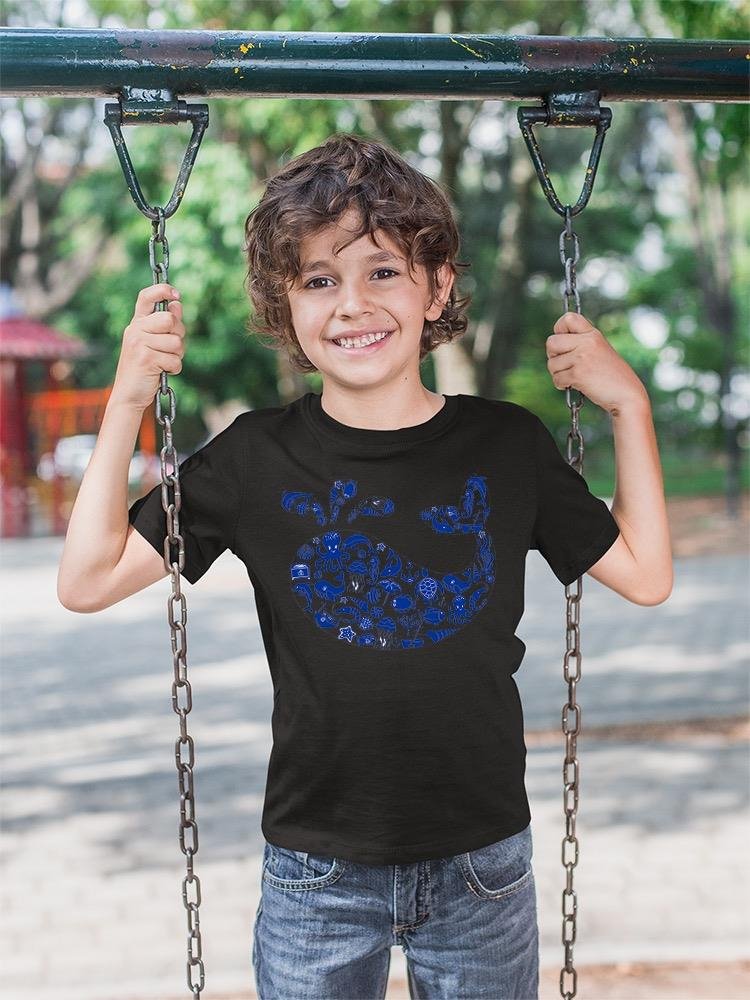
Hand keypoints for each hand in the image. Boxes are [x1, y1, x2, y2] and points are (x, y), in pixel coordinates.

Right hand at [109, 283, 185, 410]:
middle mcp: (135, 330)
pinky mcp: (146, 359)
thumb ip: (164, 325)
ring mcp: (139, 343)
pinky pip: (175, 360)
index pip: (146, 296)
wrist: (128, 395)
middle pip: (170, 319)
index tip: (176, 295)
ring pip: (176, 342)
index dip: (162, 290)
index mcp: (136, 323)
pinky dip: (174, 368)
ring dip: (177, 356)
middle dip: (179, 335)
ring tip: (164, 362)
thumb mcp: (153, 343)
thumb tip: (177, 303)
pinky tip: (162, 372)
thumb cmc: (144, 369)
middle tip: (171, 348)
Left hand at [545, 311, 646, 414]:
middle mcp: (587, 342)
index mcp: (593, 334)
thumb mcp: (600, 351)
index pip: (568, 318)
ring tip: (574, 377)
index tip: (563, 342)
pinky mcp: (578, 374)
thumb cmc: (612, 376)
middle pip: (551, 341)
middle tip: (565, 364)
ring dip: (558, 373)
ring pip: (552, 363)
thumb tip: (553, 344)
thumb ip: (581, 344)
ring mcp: (582, 357)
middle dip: (553, 356)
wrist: (627, 395)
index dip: (559, 329)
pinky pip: (557, 378)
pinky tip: (574, 385)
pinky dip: (562, 385)